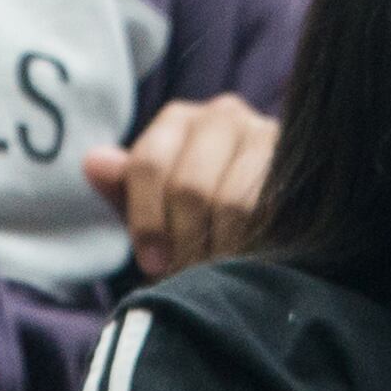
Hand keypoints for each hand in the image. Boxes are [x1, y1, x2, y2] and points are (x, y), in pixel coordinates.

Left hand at [83, 94, 276, 278]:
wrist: (264, 220)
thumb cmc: (195, 214)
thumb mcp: (153, 206)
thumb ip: (124, 187)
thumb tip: (93, 162)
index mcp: (178, 120)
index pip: (148, 165)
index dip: (146, 221)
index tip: (152, 264)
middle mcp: (221, 115)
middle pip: (189, 187)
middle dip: (185, 241)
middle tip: (189, 276)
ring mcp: (263, 132)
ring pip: (232, 202)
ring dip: (220, 249)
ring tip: (218, 273)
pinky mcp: (297, 164)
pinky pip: (270, 209)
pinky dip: (254, 242)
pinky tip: (249, 261)